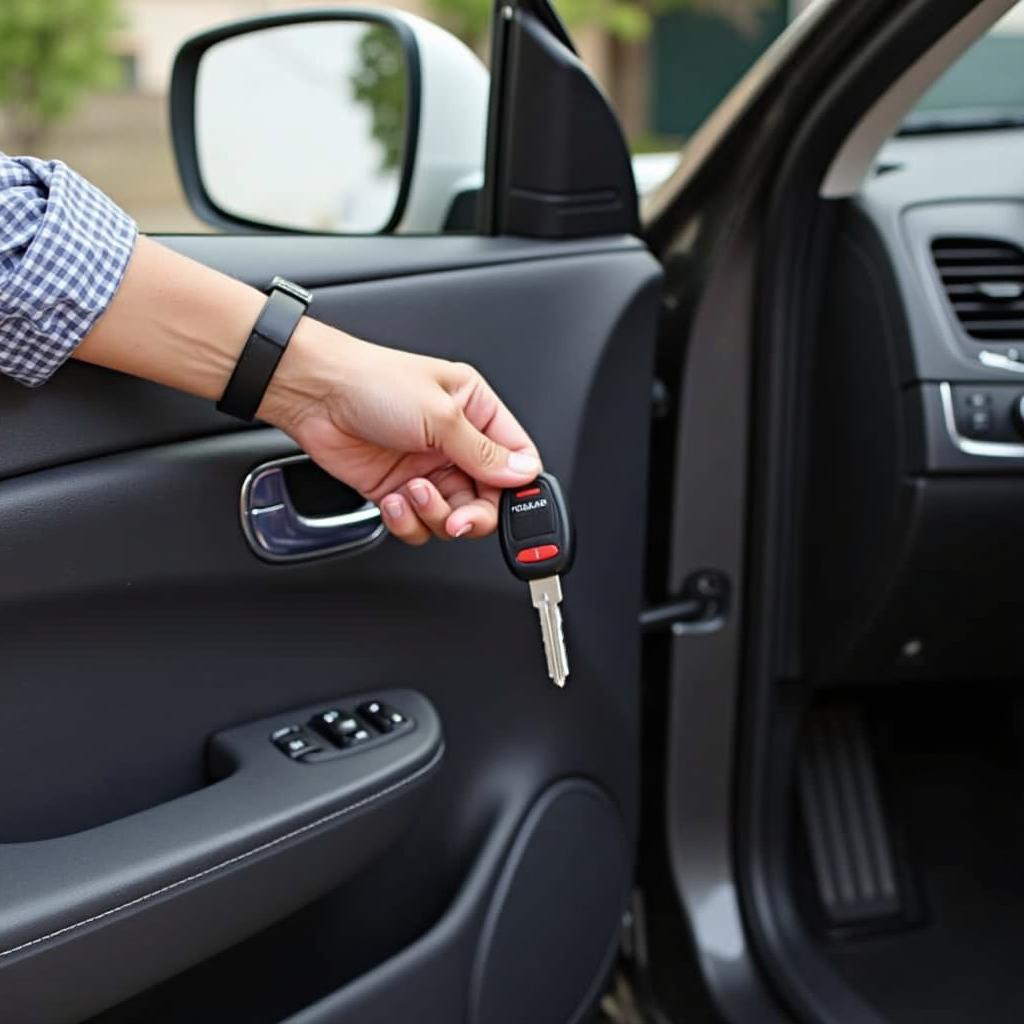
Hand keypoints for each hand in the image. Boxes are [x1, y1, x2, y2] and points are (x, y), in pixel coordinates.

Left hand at [261, 318, 541, 543]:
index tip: (507, 504)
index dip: (517, 487)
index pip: (517, 458)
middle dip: (473, 515)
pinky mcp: (397, 490)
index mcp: (476, 410)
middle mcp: (455, 442)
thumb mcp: (441, 415)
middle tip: (459, 520)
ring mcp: (426, 468)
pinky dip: (407, 521)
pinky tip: (393, 499)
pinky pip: (418, 524)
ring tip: (413, 492)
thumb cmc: (372, 382)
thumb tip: (522, 473)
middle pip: (487, 498)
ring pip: (453, 516)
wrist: (314, 394)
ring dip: (434, 514)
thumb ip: (484, 452)